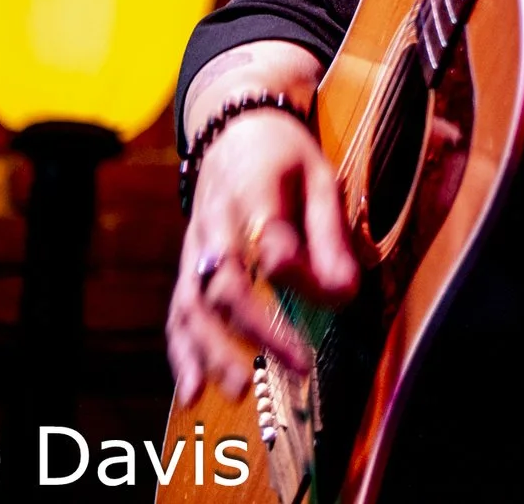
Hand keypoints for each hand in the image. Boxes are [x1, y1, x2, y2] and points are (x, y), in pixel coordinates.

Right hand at [165, 107, 359, 405]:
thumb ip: (331, 236)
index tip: (338, 297)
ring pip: (194, 306)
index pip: (271, 241)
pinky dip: (181, 354)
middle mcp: (215, 226)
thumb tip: (345, 293)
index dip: (301, 273)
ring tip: (239, 389)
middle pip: (226, 283)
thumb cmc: (285, 159)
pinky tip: (191, 391)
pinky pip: (178, 314)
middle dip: (258, 328)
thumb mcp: (320, 179)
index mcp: (253, 192)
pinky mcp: (187, 270)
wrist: (233, 132)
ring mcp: (195, 251)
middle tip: (297, 364)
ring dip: (214, 351)